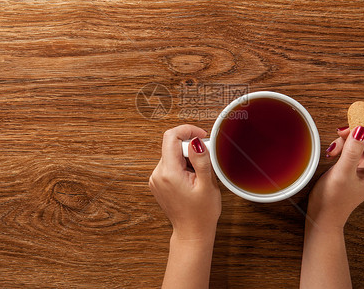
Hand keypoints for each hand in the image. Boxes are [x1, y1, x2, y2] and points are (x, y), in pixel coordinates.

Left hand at [149, 124, 221, 241]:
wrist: (192, 232)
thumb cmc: (202, 213)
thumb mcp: (207, 184)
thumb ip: (201, 160)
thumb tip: (195, 141)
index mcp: (168, 173)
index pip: (171, 137)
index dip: (187, 130)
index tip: (201, 136)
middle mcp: (157, 174)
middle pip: (171, 145)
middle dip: (190, 148)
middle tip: (204, 162)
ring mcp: (155, 179)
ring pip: (171, 154)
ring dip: (186, 158)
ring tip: (198, 176)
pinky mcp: (158, 182)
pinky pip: (170, 164)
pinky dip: (181, 166)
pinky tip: (191, 179)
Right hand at [308, 126, 363, 229]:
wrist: (323, 215)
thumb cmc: (334, 200)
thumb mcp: (343, 173)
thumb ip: (353, 151)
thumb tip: (362, 129)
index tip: (362, 125)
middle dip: (360, 131)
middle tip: (343, 133)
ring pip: (363, 140)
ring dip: (347, 138)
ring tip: (334, 148)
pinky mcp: (353, 164)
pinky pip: (352, 146)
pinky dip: (342, 145)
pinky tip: (332, 152)